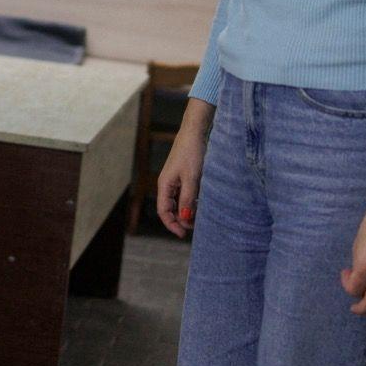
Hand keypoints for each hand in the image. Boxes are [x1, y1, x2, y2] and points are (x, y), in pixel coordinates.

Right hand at [157, 102, 214, 238]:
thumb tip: (186, 218)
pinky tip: (201, 203)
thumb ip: (188, 199)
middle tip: (194, 228)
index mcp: (164, 185)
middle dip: (180, 220)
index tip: (183, 234)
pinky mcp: (184, 175)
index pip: (163, 211)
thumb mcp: (192, 178)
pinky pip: (184, 193)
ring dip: (186, 211)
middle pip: (169, 208)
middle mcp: (167, 183)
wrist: (195, 131)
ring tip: (199, 217)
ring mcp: (175, 179)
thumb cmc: (192, 152)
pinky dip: (191, 201)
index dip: (172, 224)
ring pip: (178, 201)